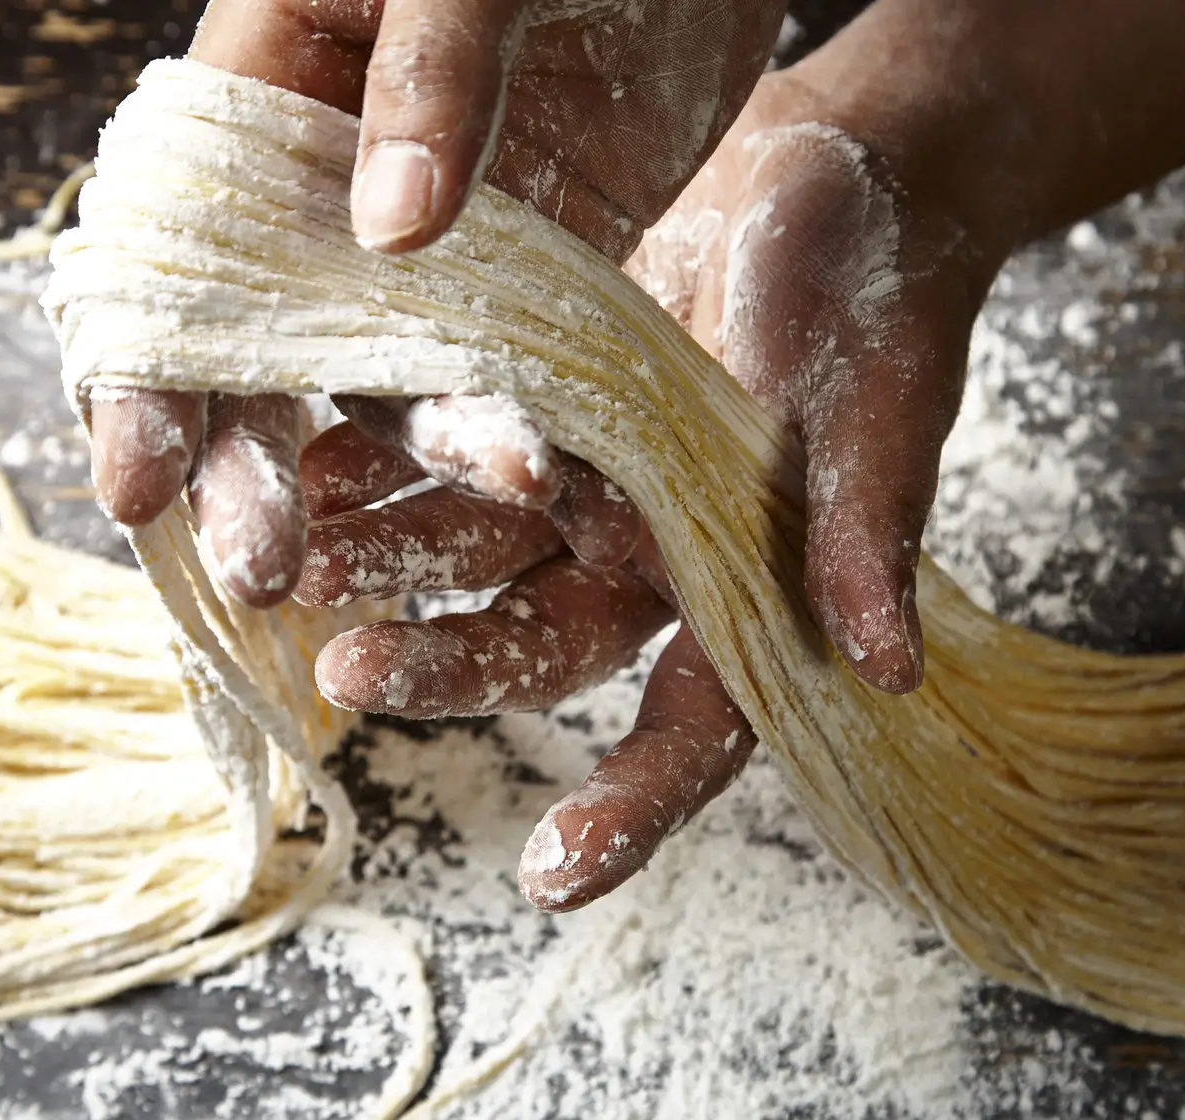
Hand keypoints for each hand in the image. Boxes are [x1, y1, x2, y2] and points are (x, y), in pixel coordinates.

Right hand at [86, 0, 784, 606]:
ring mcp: (431, 238)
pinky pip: (500, 365)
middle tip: (258, 570)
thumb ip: (431, 72)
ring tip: (411, 544)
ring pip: (382, 375)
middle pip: (258, 344)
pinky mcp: (532, 268)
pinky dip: (501, 429)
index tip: (134, 481)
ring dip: (397, 460)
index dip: (142, 370)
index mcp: (270, 87)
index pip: (173, 249)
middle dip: (249, 462)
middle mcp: (331, 184)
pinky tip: (524, 492)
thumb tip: (391, 229)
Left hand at [298, 56, 1000, 909]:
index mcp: (748, 590)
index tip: (553, 875)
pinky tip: (312, 462)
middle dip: (452, 667)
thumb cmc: (881, 296)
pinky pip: (448, 454)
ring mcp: (586, 492)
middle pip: (542, 646)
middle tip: (357, 671)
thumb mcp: (882, 404)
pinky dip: (383, 462)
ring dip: (388, 566)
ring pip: (476, 557)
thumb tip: (889, 671)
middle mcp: (652, 562)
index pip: (696, 724)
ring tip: (295, 566)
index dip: (632, 801)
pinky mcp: (537, 412)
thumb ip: (864, 530)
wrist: (835, 178)